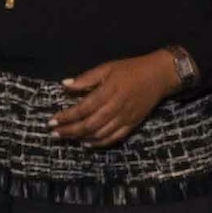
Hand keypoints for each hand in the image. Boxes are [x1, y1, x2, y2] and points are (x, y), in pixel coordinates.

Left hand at [51, 51, 178, 146]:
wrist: (160, 75)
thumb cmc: (131, 69)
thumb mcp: (107, 68)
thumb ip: (86, 78)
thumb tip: (64, 85)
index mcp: (108, 91)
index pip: (82, 108)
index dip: (66, 117)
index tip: (51, 121)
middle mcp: (116, 107)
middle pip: (89, 124)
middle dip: (69, 131)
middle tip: (54, 133)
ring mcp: (125, 118)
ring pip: (100, 134)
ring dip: (81, 138)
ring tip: (66, 138)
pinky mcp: (132, 124)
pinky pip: (114, 138)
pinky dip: (99, 143)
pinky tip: (86, 144)